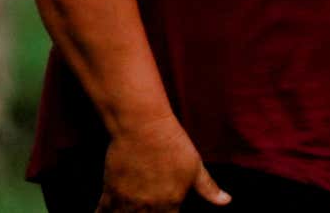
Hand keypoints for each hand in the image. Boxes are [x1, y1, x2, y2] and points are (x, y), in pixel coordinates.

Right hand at [97, 117, 230, 211]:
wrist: (143, 126)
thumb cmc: (172, 143)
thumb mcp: (195, 166)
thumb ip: (209, 188)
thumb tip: (226, 201)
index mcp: (170, 203)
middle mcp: (148, 207)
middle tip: (146, 212)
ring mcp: (127, 200)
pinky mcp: (110, 190)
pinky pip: (103, 212)